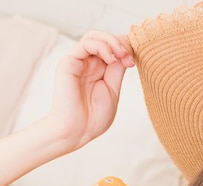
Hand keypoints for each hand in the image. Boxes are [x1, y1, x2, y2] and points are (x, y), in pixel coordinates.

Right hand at [46, 30, 134, 151]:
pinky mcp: (68, 63)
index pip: (112, 47)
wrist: (77, 132)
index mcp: (99, 70)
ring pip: (94, 36)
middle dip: (120, 42)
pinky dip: (101, 46)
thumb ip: (117, 70)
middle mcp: (87, 63)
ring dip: (111, 41)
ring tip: (121, 55)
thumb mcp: (112, 90)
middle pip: (104, 38)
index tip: (134, 61)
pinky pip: (85, 44)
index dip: (125, 48)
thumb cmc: (93, 118)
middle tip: (129, 56)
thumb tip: (126, 52)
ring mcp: (78, 62)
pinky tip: (110, 58)